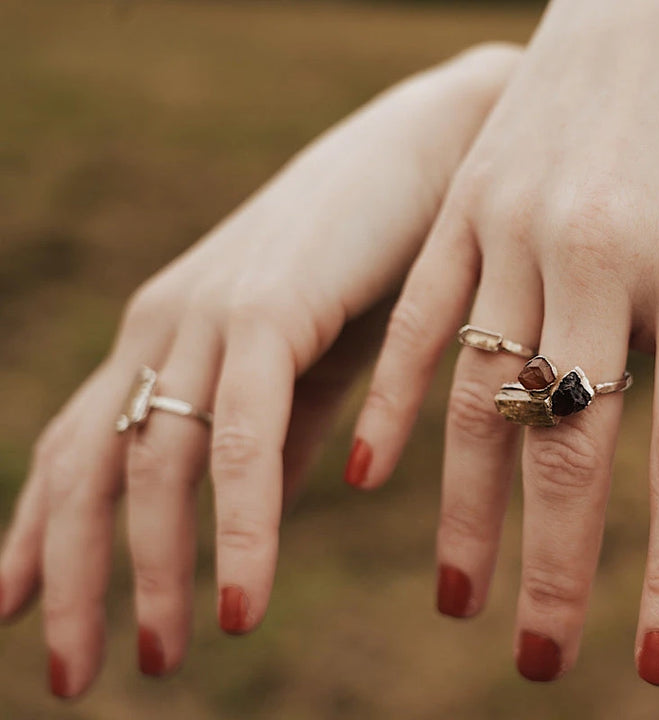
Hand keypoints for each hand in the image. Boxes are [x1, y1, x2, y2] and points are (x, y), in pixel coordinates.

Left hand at [0, 44, 517, 696]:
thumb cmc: (374, 257)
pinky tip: (246, 593)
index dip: (37, 533)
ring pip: (152, 457)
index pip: (75, 445)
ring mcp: (210, 311)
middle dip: (71, 576)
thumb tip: (252, 509)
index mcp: (167, 334)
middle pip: (87, 464)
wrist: (435, 154)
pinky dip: (241, 520)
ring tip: (163, 656)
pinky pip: (241, 432)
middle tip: (69, 676)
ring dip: (154, 568)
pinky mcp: (271, 306)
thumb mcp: (308, 361)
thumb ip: (274, 432)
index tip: (12, 612)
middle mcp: (166, 322)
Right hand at [353, 0, 658, 684]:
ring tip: (462, 600)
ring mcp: (526, 222)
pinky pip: (424, 317)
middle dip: (558, 569)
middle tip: (543, 661)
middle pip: (573, 444)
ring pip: (484, 395)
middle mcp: (609, 252)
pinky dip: (394, 400)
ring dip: (469, 512)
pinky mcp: (471, 202)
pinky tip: (368, 475)